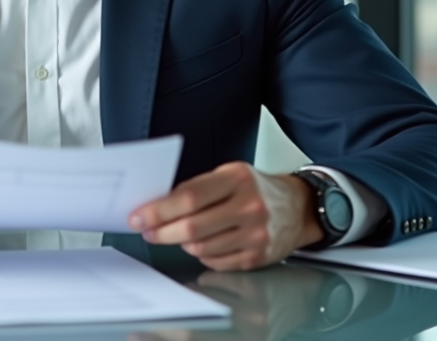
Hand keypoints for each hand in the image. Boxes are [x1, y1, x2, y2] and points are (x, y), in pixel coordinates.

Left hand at [127, 162, 322, 270]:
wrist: (297, 207)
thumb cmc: (256, 189)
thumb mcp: (229, 175)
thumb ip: (197, 188)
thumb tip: (157, 205)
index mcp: (237, 179)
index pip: (189, 198)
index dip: (159, 210)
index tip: (139, 216)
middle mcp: (249, 206)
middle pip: (192, 227)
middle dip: (161, 231)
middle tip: (147, 231)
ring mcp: (255, 234)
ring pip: (200, 247)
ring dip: (181, 242)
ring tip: (178, 233)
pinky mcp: (257, 256)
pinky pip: (215, 261)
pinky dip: (202, 254)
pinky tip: (203, 243)